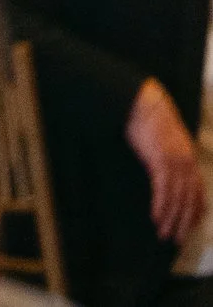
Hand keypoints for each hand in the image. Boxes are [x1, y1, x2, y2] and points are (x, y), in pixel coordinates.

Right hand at [128, 78, 203, 241]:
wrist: (143, 104)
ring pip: (178, 199)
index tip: (189, 227)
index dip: (195, 212)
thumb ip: (170, 157)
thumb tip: (166, 170)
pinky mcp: (161, 161)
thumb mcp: (166, 142)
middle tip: (176, 239)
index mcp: (190, 159)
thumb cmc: (150, 120)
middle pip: (190, 200)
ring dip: (171, 219)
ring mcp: (175, 163)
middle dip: (183, 222)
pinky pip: (163, 190)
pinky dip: (161, 206)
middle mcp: (187, 164)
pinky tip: (155, 216)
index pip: (198, 193)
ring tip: (164, 234)